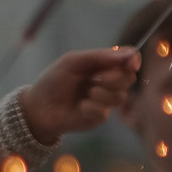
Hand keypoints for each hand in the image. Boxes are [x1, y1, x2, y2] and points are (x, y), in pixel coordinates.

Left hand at [19, 47, 140, 142]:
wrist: (39, 107)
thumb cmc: (53, 81)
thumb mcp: (73, 62)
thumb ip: (100, 57)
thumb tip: (130, 54)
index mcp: (101, 65)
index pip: (127, 60)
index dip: (133, 60)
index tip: (131, 63)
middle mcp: (106, 82)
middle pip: (129, 79)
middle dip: (115, 78)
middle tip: (96, 79)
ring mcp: (104, 100)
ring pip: (120, 97)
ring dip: (102, 94)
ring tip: (86, 93)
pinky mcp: (99, 117)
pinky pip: (105, 112)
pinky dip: (91, 107)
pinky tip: (80, 107)